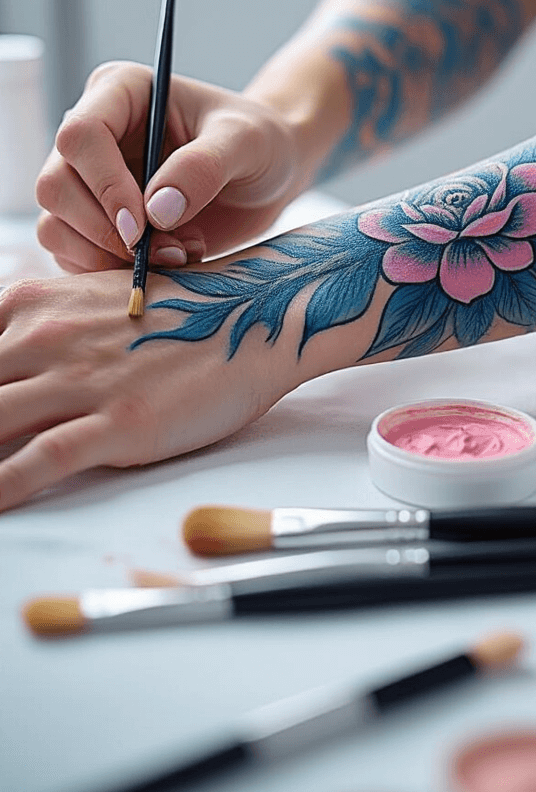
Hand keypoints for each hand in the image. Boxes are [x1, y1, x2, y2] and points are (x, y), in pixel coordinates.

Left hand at [0, 266, 292, 511]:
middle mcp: (45, 336)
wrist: (254, 312)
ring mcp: (79, 379)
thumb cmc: (173, 314)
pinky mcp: (116, 422)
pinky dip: (3, 488)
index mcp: (32, 303)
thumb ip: (34, 333)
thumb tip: (2, 376)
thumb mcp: (90, 302)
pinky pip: (39, 462)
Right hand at [36, 62, 300, 272]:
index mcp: (120, 92)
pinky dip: (114, 272)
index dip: (105, 186)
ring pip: (55, 225)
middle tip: (168, 249)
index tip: (144, 227)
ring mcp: (87, 180)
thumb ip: (204, 167)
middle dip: (106, 231)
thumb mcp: (247, 143)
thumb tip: (155, 212)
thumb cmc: (259, 142)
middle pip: (55, 185)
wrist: (266, 176)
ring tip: (178, 252)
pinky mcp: (93, 222)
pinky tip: (169, 258)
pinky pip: (72, 256)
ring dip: (109, 257)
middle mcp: (93, 134)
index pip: (80, 135)